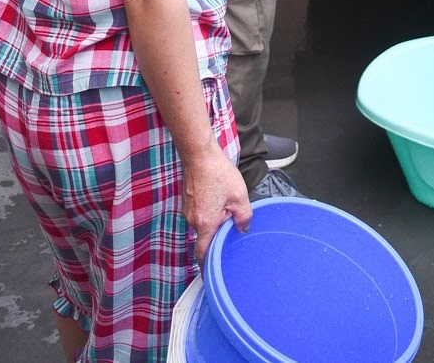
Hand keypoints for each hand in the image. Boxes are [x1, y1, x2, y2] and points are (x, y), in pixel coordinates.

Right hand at [184, 142, 251, 262]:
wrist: (199, 155)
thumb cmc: (218, 173)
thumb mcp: (239, 196)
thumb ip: (244, 217)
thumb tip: (243, 230)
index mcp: (205, 224)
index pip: (204, 253)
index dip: (207, 267)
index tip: (211, 278)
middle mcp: (193, 220)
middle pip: (205, 238)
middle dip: (218, 238)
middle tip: (231, 236)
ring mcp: (189, 211)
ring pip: (203, 225)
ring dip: (215, 223)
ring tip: (228, 212)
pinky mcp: (189, 202)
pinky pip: (200, 215)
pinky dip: (210, 213)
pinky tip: (220, 202)